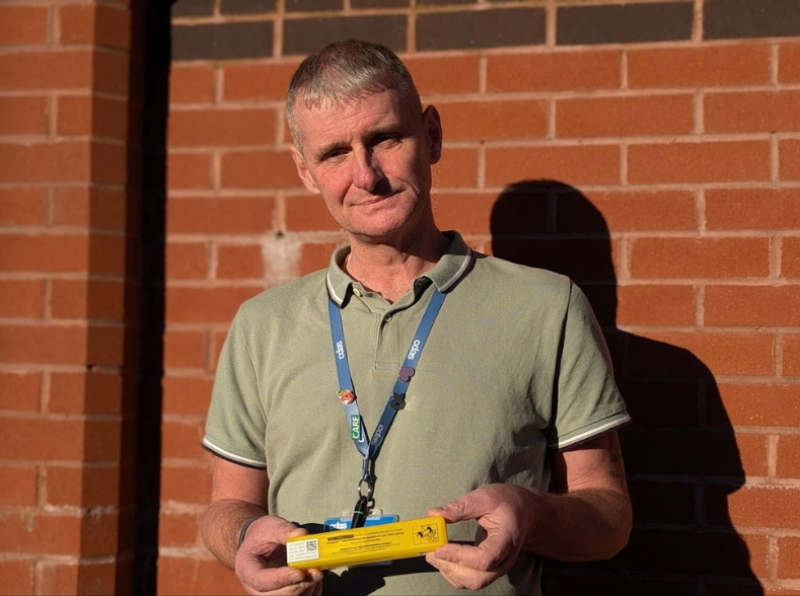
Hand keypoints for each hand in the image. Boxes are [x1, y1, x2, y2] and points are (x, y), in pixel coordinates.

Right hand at [235, 515, 323, 595]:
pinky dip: (311, 591)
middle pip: (277, 595)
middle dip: (299, 585)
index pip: (261, 581)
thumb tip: (302, 535)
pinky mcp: (282, 594)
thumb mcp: (270, 526)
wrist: (260, 543)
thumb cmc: (262, 535)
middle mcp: (254, 587)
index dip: (281, 579)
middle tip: (316, 571)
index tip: (299, 572)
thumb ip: (285, 531)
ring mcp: (268, 594)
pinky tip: (315, 577)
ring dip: (307, 588)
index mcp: (247, 569)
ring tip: (316, 570)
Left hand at [425, 484, 540, 590]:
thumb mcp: (485, 497)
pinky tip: (443, 558)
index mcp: (506, 539)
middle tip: (431, 552)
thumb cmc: (506, 502)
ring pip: (473, 582)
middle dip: (451, 567)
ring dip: (450, 572)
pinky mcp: (490, 569)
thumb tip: (433, 514)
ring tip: (433, 554)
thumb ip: (460, 506)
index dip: (459, 556)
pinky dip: (454, 573)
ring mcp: (498, 568)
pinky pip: (471, 580)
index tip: (439, 547)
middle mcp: (505, 560)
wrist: (525, 511)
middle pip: (478, 578)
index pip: (484, 558)